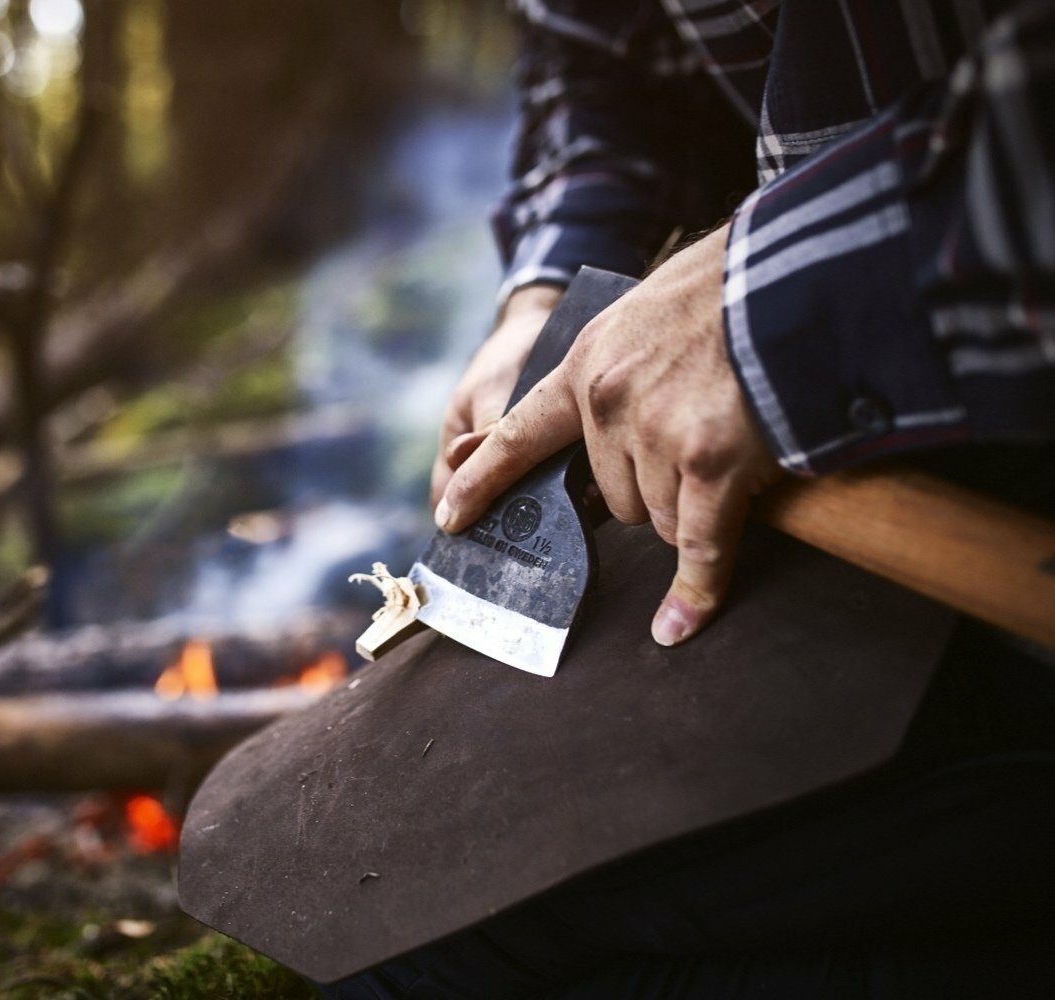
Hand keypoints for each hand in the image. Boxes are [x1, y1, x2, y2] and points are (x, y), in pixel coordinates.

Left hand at [434, 226, 781, 646]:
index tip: (452, 517)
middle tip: (703, 437)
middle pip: (614, 495)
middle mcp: (607, 405)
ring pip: (661, 517)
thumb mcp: (646, 312)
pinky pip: (697, 546)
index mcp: (585, 365)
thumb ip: (615, 366)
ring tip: (739, 441)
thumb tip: (594, 420)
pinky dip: (695, 589)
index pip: (518, 434)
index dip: (483, 481)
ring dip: (696, 504)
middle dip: (653, 488)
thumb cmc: (731, 288)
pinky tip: (680, 623)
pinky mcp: (709, 461)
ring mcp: (655, 435)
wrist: (795, 270)